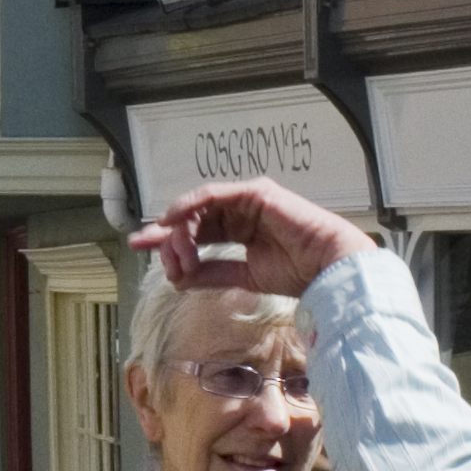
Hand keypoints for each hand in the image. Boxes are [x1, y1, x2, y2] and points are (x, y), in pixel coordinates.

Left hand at [128, 179, 369, 303]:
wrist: (329, 268)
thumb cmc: (298, 272)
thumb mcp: (244, 277)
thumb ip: (212, 273)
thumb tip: (178, 278)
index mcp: (242, 231)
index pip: (198, 233)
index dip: (169, 242)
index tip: (142, 249)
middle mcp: (242, 213)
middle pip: (193, 219)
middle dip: (164, 233)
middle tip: (142, 244)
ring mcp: (248, 201)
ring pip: (200, 209)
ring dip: (179, 228)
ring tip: (170, 249)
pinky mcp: (254, 192)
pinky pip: (212, 195)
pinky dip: (189, 205)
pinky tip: (173, 220)